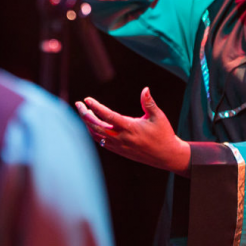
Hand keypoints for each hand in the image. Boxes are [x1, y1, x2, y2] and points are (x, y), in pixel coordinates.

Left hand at [75, 87, 190, 176]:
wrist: (166, 156)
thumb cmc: (163, 134)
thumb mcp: (158, 116)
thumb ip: (149, 103)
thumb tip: (145, 89)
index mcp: (130, 128)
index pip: (108, 116)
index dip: (96, 107)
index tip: (87, 99)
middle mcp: (122, 138)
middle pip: (96, 126)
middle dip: (85, 115)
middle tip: (79, 104)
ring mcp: (119, 146)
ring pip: (97, 135)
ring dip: (87, 124)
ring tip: (84, 112)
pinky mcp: (119, 151)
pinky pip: (101, 142)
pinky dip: (93, 133)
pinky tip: (91, 125)